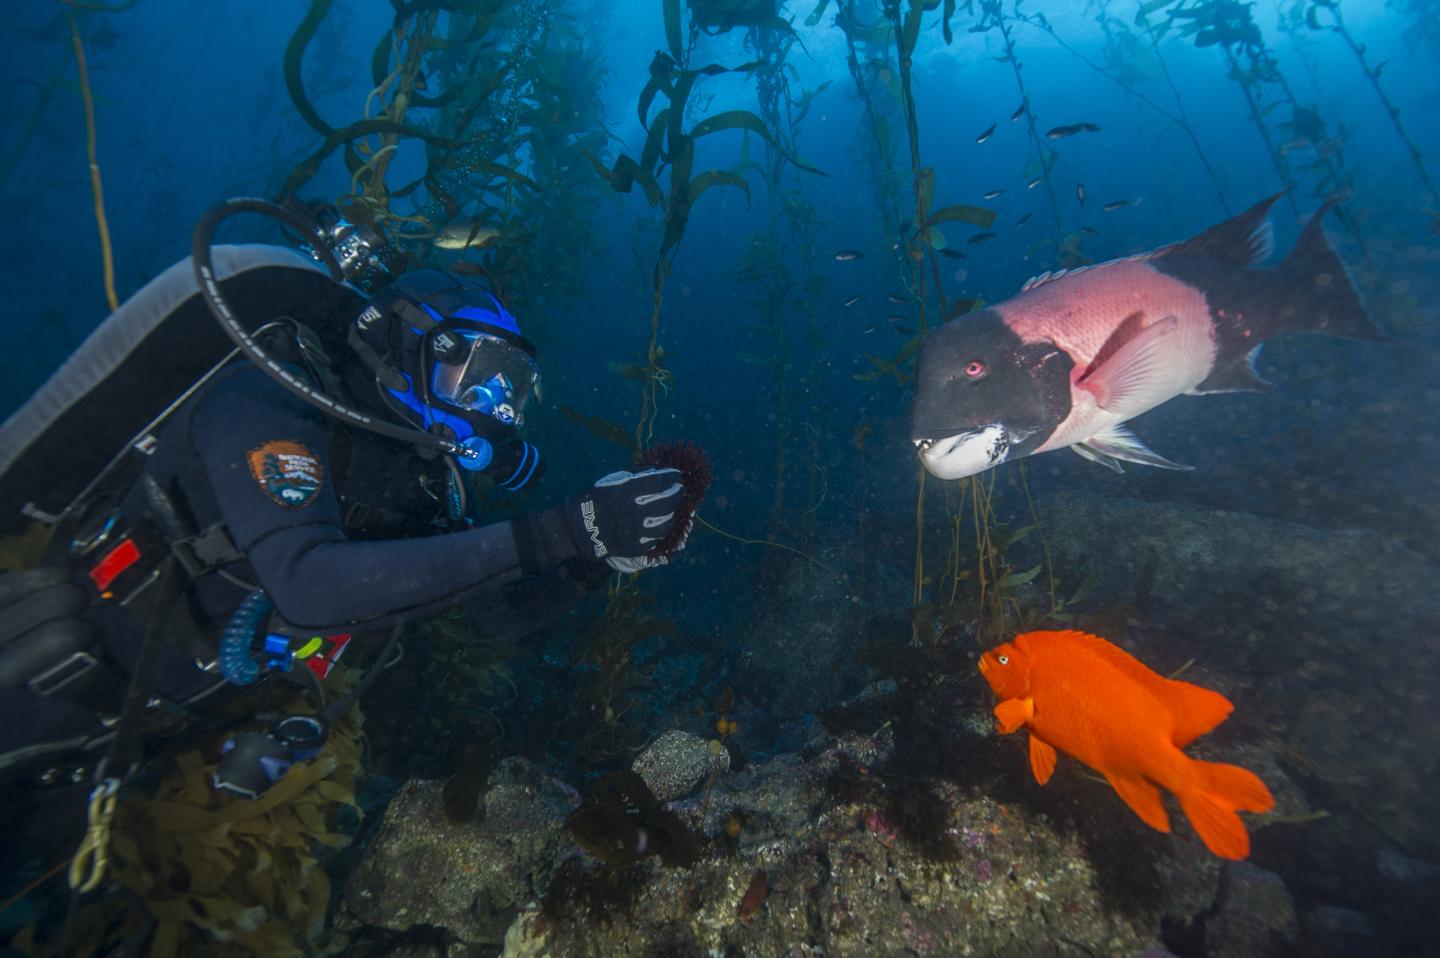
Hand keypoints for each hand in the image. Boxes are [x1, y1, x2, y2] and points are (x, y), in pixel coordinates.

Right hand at [564, 467, 683, 572]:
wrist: (579, 529)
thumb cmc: (594, 500)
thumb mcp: (610, 482)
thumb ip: (633, 477)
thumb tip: (654, 472)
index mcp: (627, 493)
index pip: (659, 482)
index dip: (671, 477)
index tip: (677, 475)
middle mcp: (635, 512)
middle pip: (667, 502)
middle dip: (677, 494)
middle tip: (680, 490)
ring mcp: (637, 532)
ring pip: (666, 523)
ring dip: (672, 513)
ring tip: (672, 508)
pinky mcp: (635, 547)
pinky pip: (656, 539)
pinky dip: (662, 530)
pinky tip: (662, 524)